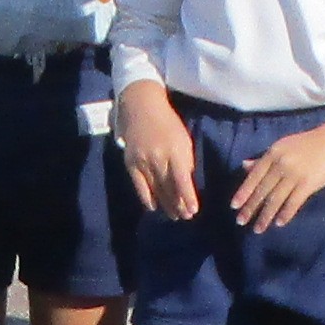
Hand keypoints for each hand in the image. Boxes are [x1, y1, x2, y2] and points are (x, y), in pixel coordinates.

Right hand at [113, 78, 200, 224]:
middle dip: (178, 204)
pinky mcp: (130, 163)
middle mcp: (157, 158)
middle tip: (186, 217)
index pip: (182, 180)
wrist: (142, 107)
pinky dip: (147, 198)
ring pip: (155, 189)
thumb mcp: (184, 140)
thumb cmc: (168, 124)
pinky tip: (154, 207)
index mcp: (174, 151)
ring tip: (175, 216)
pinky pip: (139, 186)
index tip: (194, 210)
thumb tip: (187, 185)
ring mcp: (142, 161)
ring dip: (166, 205)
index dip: (187, 197)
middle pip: (168, 188)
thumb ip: (185, 162)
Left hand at [228, 110, 324, 232]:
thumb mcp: (283, 146)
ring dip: (266, 216)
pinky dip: (285, 214)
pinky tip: (279, 223)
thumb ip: (264, 158)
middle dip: (251, 208)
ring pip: (276, 199)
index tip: (234, 206)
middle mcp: (281, 164)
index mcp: (273, 153)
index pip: (254, 176)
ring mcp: (295, 174)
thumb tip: (245, 166)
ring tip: (258, 229)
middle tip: (240, 222)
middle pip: (262, 190)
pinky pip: (294, 202)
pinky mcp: (309, 183)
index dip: (243, 192)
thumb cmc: (310, 143)